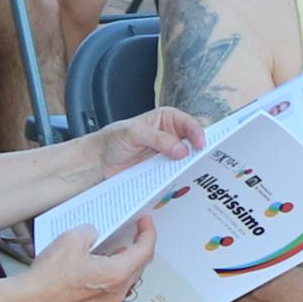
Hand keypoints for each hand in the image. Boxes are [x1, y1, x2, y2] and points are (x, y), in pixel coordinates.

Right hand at [13, 216, 156, 301]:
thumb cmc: (48, 277)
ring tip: (105, 258)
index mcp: (116, 275)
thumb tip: (94, 234)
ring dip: (118, 271)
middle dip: (133, 252)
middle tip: (125, 238)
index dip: (148, 234)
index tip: (146, 223)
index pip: (144, 252)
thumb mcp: (72, 239)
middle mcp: (115, 296)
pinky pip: (107, 301)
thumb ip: (91, 231)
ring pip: (120, 287)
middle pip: (135, 270)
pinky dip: (104, 288)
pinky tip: (91, 280)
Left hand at [88, 109, 206, 178]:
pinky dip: (180, 178)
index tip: (200, 145)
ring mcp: (168, 155)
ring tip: (195, 173)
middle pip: (192, 143)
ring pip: (186, 161)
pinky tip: (182, 182)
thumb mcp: (134, 132)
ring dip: (190, 166)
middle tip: (203, 160)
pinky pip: (175, 175)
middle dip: (198, 151)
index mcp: (167, 119)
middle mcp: (171, 136)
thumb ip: (158, 139)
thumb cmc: (113, 139)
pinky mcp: (162, 172)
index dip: (197, 133)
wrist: (99, 161)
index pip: (189, 123)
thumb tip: (181, 150)